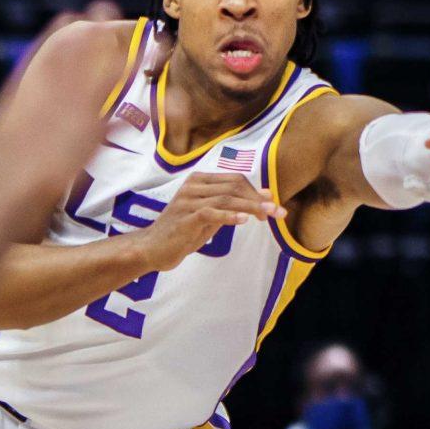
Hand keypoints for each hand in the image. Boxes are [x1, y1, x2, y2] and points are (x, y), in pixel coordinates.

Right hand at [131, 173, 283, 271]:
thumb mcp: (212, 217)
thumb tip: (266, 196)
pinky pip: (210, 212)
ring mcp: (187, 200)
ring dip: (249, 207)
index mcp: (199, 181)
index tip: (273, 207)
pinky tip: (243, 221)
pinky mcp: (184, 216)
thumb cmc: (183, 232)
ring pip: (225, 198)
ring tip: (266, 216)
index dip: (256, 192)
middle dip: (258, 199)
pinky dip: (228, 216)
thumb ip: (235, 205)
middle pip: (233, 186)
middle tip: (276, 212)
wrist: (153, 248)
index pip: (235, 180)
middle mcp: (193, 186)